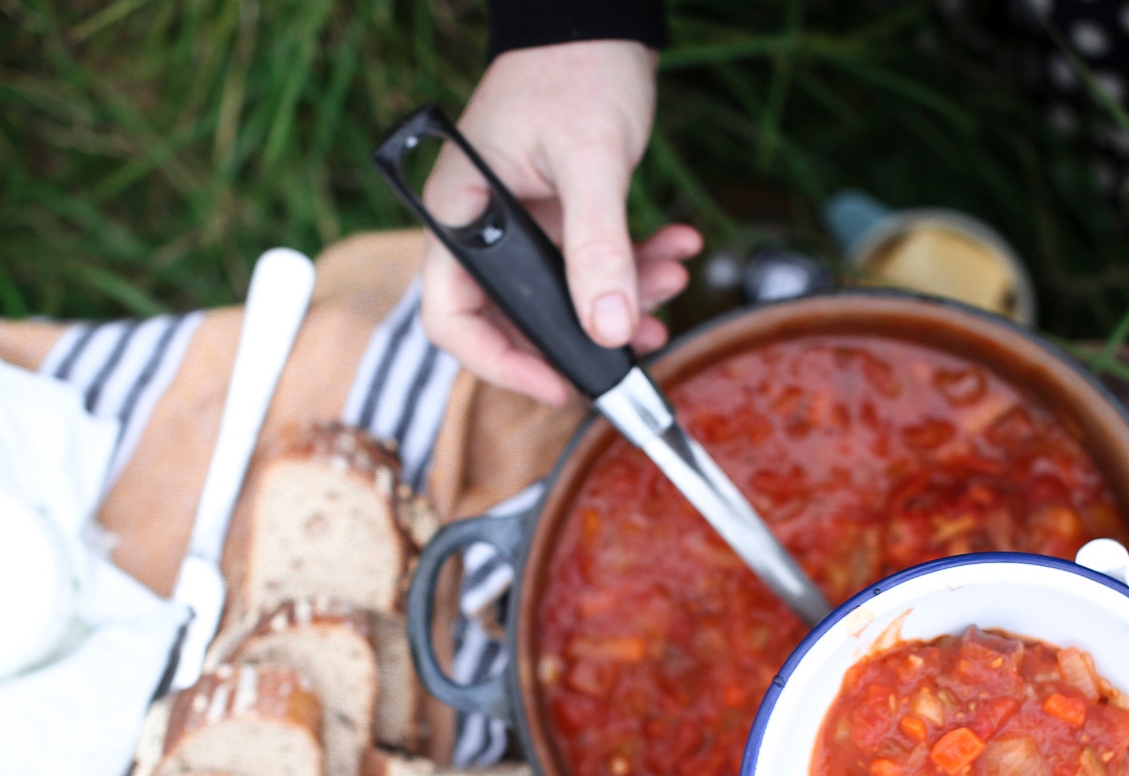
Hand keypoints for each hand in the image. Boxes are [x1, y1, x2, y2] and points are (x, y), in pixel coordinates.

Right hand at [420, 40, 703, 405]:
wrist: (595, 19)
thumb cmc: (575, 68)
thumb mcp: (591, 164)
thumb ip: (598, 249)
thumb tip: (609, 331)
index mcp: (460, 213)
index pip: (453, 316)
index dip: (498, 362)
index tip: (556, 384)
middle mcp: (482, 226)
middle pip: (516, 316)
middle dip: (584, 332)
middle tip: (640, 338)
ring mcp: (521, 223)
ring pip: (565, 296)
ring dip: (623, 299)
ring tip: (673, 282)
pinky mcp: (558, 215)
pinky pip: (592, 263)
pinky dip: (635, 264)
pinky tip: (676, 248)